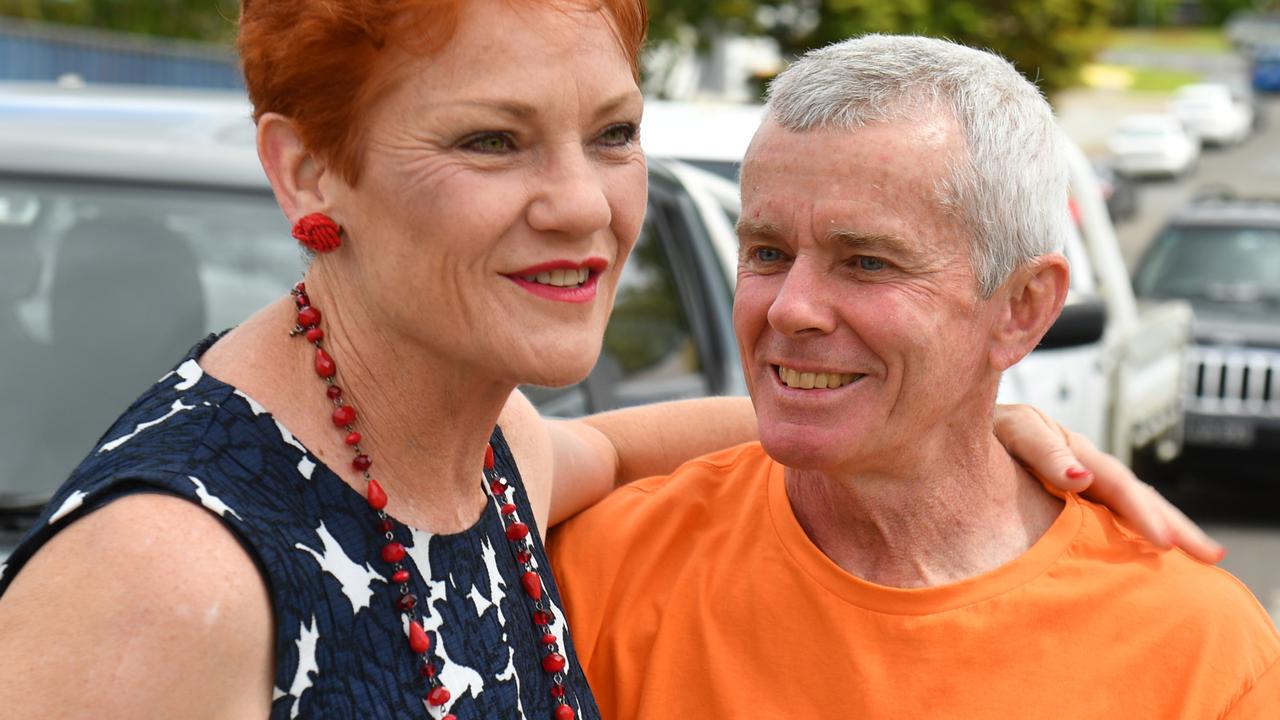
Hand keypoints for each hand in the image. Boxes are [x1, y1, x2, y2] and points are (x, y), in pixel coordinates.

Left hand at [994, 404, 1223, 564]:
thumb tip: (1081, 478)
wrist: (950, 434)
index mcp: (1070, 449)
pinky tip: (1145, 563)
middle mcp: (1079, 467)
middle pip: (1133, 497)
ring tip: (1199, 559)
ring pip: (1123, 511)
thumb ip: (1042, 450)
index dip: (1140, 512)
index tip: (1164, 541)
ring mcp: (1073, 486)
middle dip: (1173, 525)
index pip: (1117, 483)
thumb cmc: (977, 430)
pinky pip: (1101, 523)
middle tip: (1208, 556)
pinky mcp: (1061, 505)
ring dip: (1162, 532)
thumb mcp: (1011, 430)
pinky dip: (1129, 540)